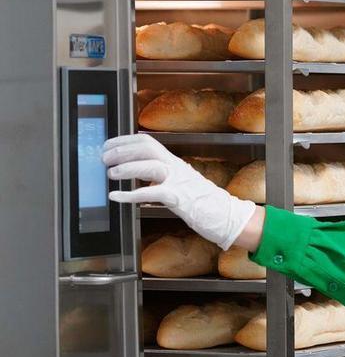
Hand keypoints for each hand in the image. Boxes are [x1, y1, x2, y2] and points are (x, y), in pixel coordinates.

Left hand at [102, 134, 255, 249]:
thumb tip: (139, 176)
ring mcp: (179, 182)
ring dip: (127, 168)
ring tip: (110, 173)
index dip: (125, 141)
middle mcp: (177, 168)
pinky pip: (151, 193)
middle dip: (123, 150)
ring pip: (150, 166)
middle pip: (147, 148)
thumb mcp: (182, 185)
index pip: (148, 142)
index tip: (108, 145)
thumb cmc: (204, 204)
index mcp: (175, 163)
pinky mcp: (180, 199)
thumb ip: (163, 179)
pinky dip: (130, 195)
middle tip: (104, 157)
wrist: (228, 216)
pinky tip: (116, 197)